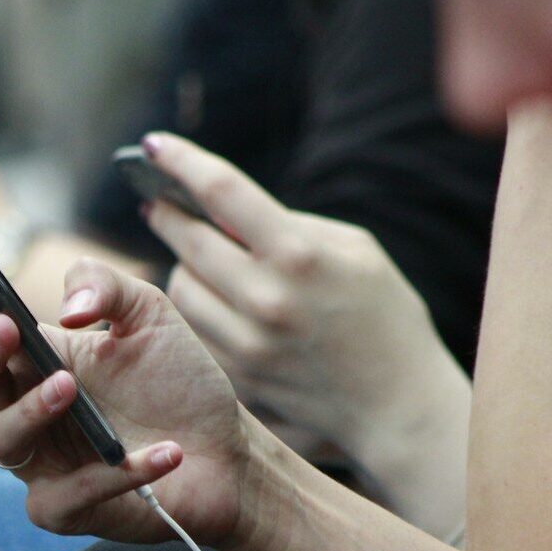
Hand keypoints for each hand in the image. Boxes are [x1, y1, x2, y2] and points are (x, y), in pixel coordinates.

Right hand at [0, 257, 256, 544]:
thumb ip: (106, 285)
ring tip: (70, 386)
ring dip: (31, 410)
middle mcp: (31, 409)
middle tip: (8, 330)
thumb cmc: (180, 383)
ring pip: (2, 440)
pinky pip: (70, 495)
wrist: (228, 452)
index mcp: (40, 359)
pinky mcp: (70, 509)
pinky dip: (115, 473)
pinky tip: (166, 452)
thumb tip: (67, 307)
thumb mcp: (150, 315)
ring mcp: (45, 462)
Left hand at [147, 134, 464, 465]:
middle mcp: (266, 299)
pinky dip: (198, 309)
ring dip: (183, 267)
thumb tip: (229, 213)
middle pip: (187, 242)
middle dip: (167, 216)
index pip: (220, 191)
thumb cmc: (386, 317)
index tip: (153, 145)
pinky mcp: (239, 377)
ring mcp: (248, 344)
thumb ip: (292, 226)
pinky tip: (213, 299)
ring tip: (196, 257)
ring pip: (180, 289)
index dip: (180, 161)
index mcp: (299, 254)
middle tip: (157, 204)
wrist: (399, 405)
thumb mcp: (356, 250)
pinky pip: (194, 330)